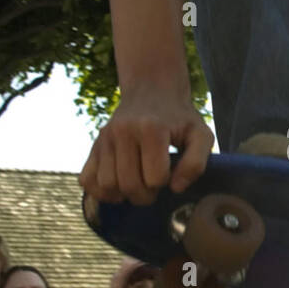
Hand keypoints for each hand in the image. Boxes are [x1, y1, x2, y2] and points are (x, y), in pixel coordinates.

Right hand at [78, 90, 213, 204]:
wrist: (152, 92)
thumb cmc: (180, 118)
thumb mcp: (201, 135)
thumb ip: (196, 163)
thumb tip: (176, 188)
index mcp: (151, 129)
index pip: (155, 178)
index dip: (166, 182)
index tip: (170, 172)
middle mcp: (123, 131)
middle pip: (128, 184)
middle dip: (146, 195)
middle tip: (155, 187)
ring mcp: (105, 138)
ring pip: (107, 185)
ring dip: (124, 194)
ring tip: (138, 185)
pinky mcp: (94, 145)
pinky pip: (87, 179)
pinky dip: (100, 191)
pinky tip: (118, 187)